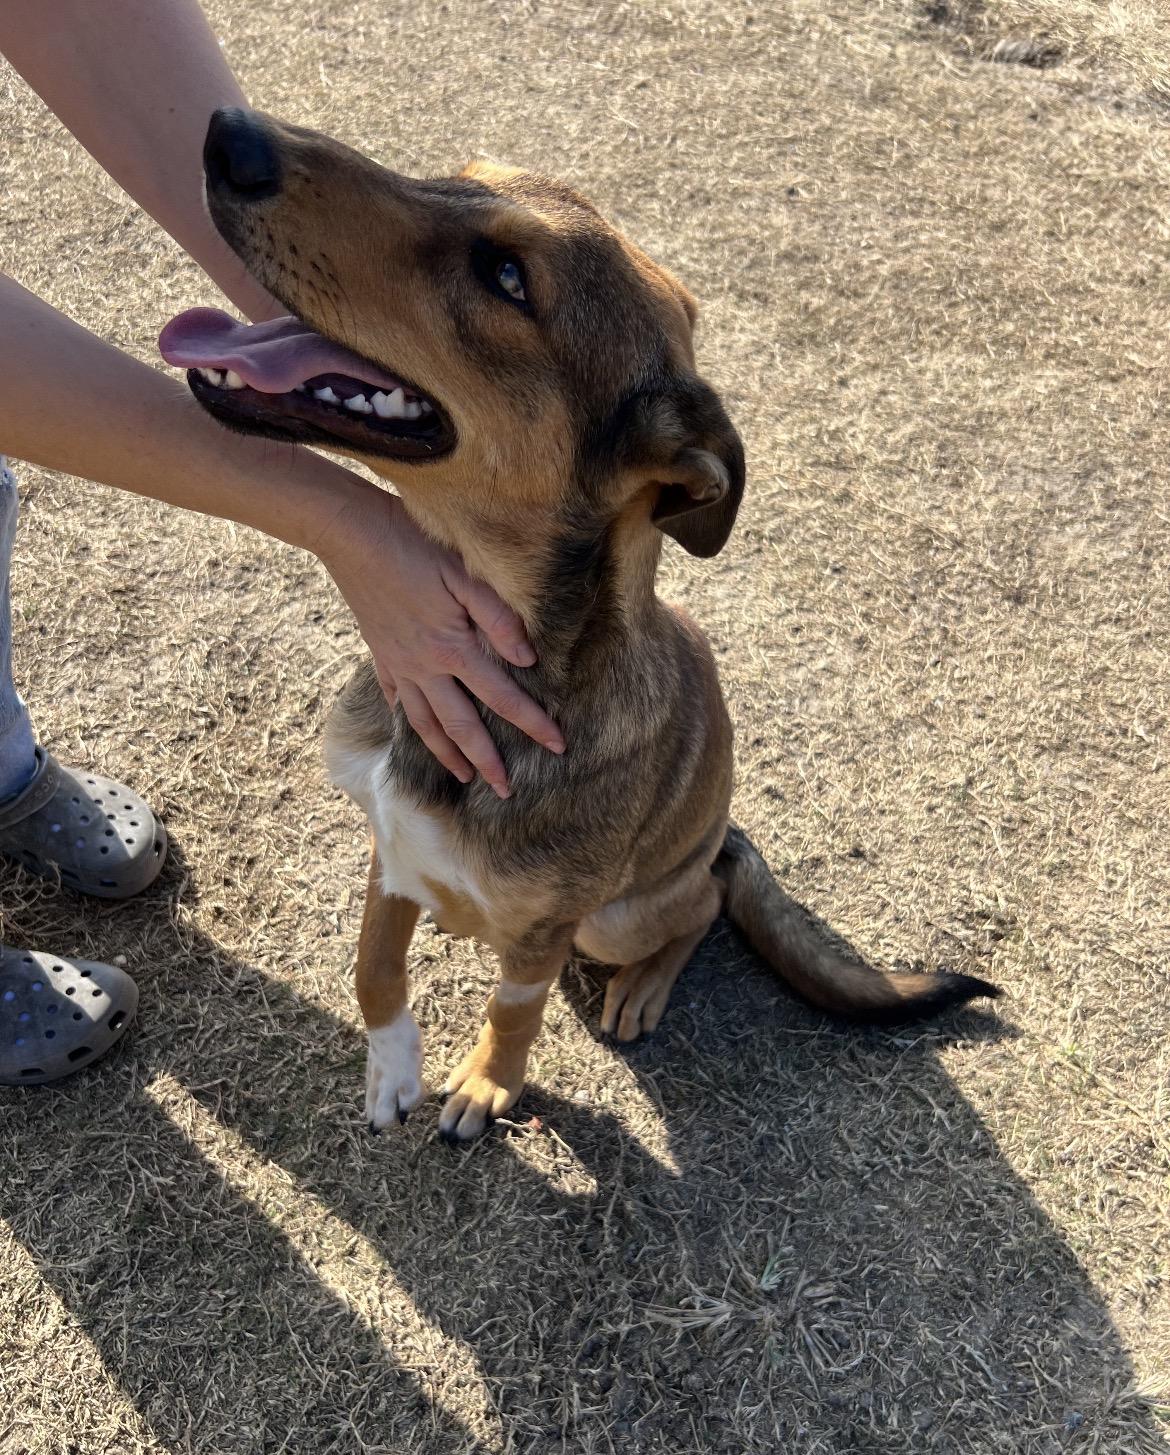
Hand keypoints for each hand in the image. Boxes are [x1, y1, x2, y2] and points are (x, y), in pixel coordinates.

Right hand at [316, 485, 563, 796]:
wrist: (349, 532)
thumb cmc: (414, 544)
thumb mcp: (464, 573)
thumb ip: (498, 617)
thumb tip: (528, 658)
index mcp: (451, 648)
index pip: (502, 696)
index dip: (532, 723)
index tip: (557, 746)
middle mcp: (424, 666)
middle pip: (461, 726)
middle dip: (487, 761)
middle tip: (506, 790)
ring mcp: (398, 663)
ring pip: (425, 722)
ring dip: (446, 754)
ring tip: (463, 778)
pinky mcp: (380, 652)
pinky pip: (397, 696)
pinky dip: (407, 719)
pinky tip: (415, 731)